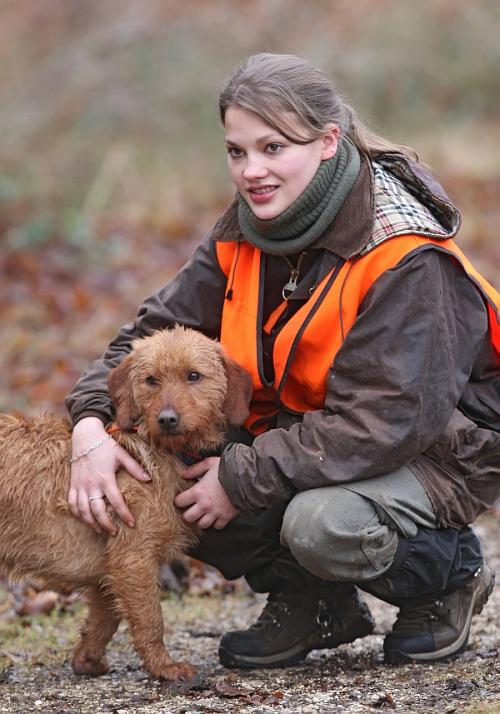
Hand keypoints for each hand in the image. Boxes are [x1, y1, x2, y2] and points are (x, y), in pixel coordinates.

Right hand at [68, 417, 150, 533]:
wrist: (84, 436)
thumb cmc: (105, 445)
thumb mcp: (122, 454)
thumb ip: (135, 468)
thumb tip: (149, 479)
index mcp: (105, 478)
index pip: (116, 501)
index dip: (124, 514)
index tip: (131, 523)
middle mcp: (91, 484)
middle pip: (97, 511)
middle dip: (106, 524)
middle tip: (115, 532)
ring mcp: (80, 485)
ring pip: (83, 511)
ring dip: (91, 523)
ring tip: (100, 530)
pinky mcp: (72, 484)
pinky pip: (71, 504)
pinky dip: (77, 515)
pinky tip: (85, 519)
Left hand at [174, 456, 238, 529]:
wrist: (246, 478)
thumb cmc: (228, 469)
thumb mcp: (209, 463)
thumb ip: (195, 469)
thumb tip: (184, 475)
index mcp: (198, 491)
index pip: (180, 502)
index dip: (180, 500)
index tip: (182, 499)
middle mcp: (204, 505)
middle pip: (188, 518)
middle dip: (188, 514)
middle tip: (191, 509)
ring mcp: (215, 513)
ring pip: (202, 525)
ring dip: (201, 520)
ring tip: (204, 514)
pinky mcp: (226, 517)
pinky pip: (217, 526)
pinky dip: (216, 523)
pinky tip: (216, 516)